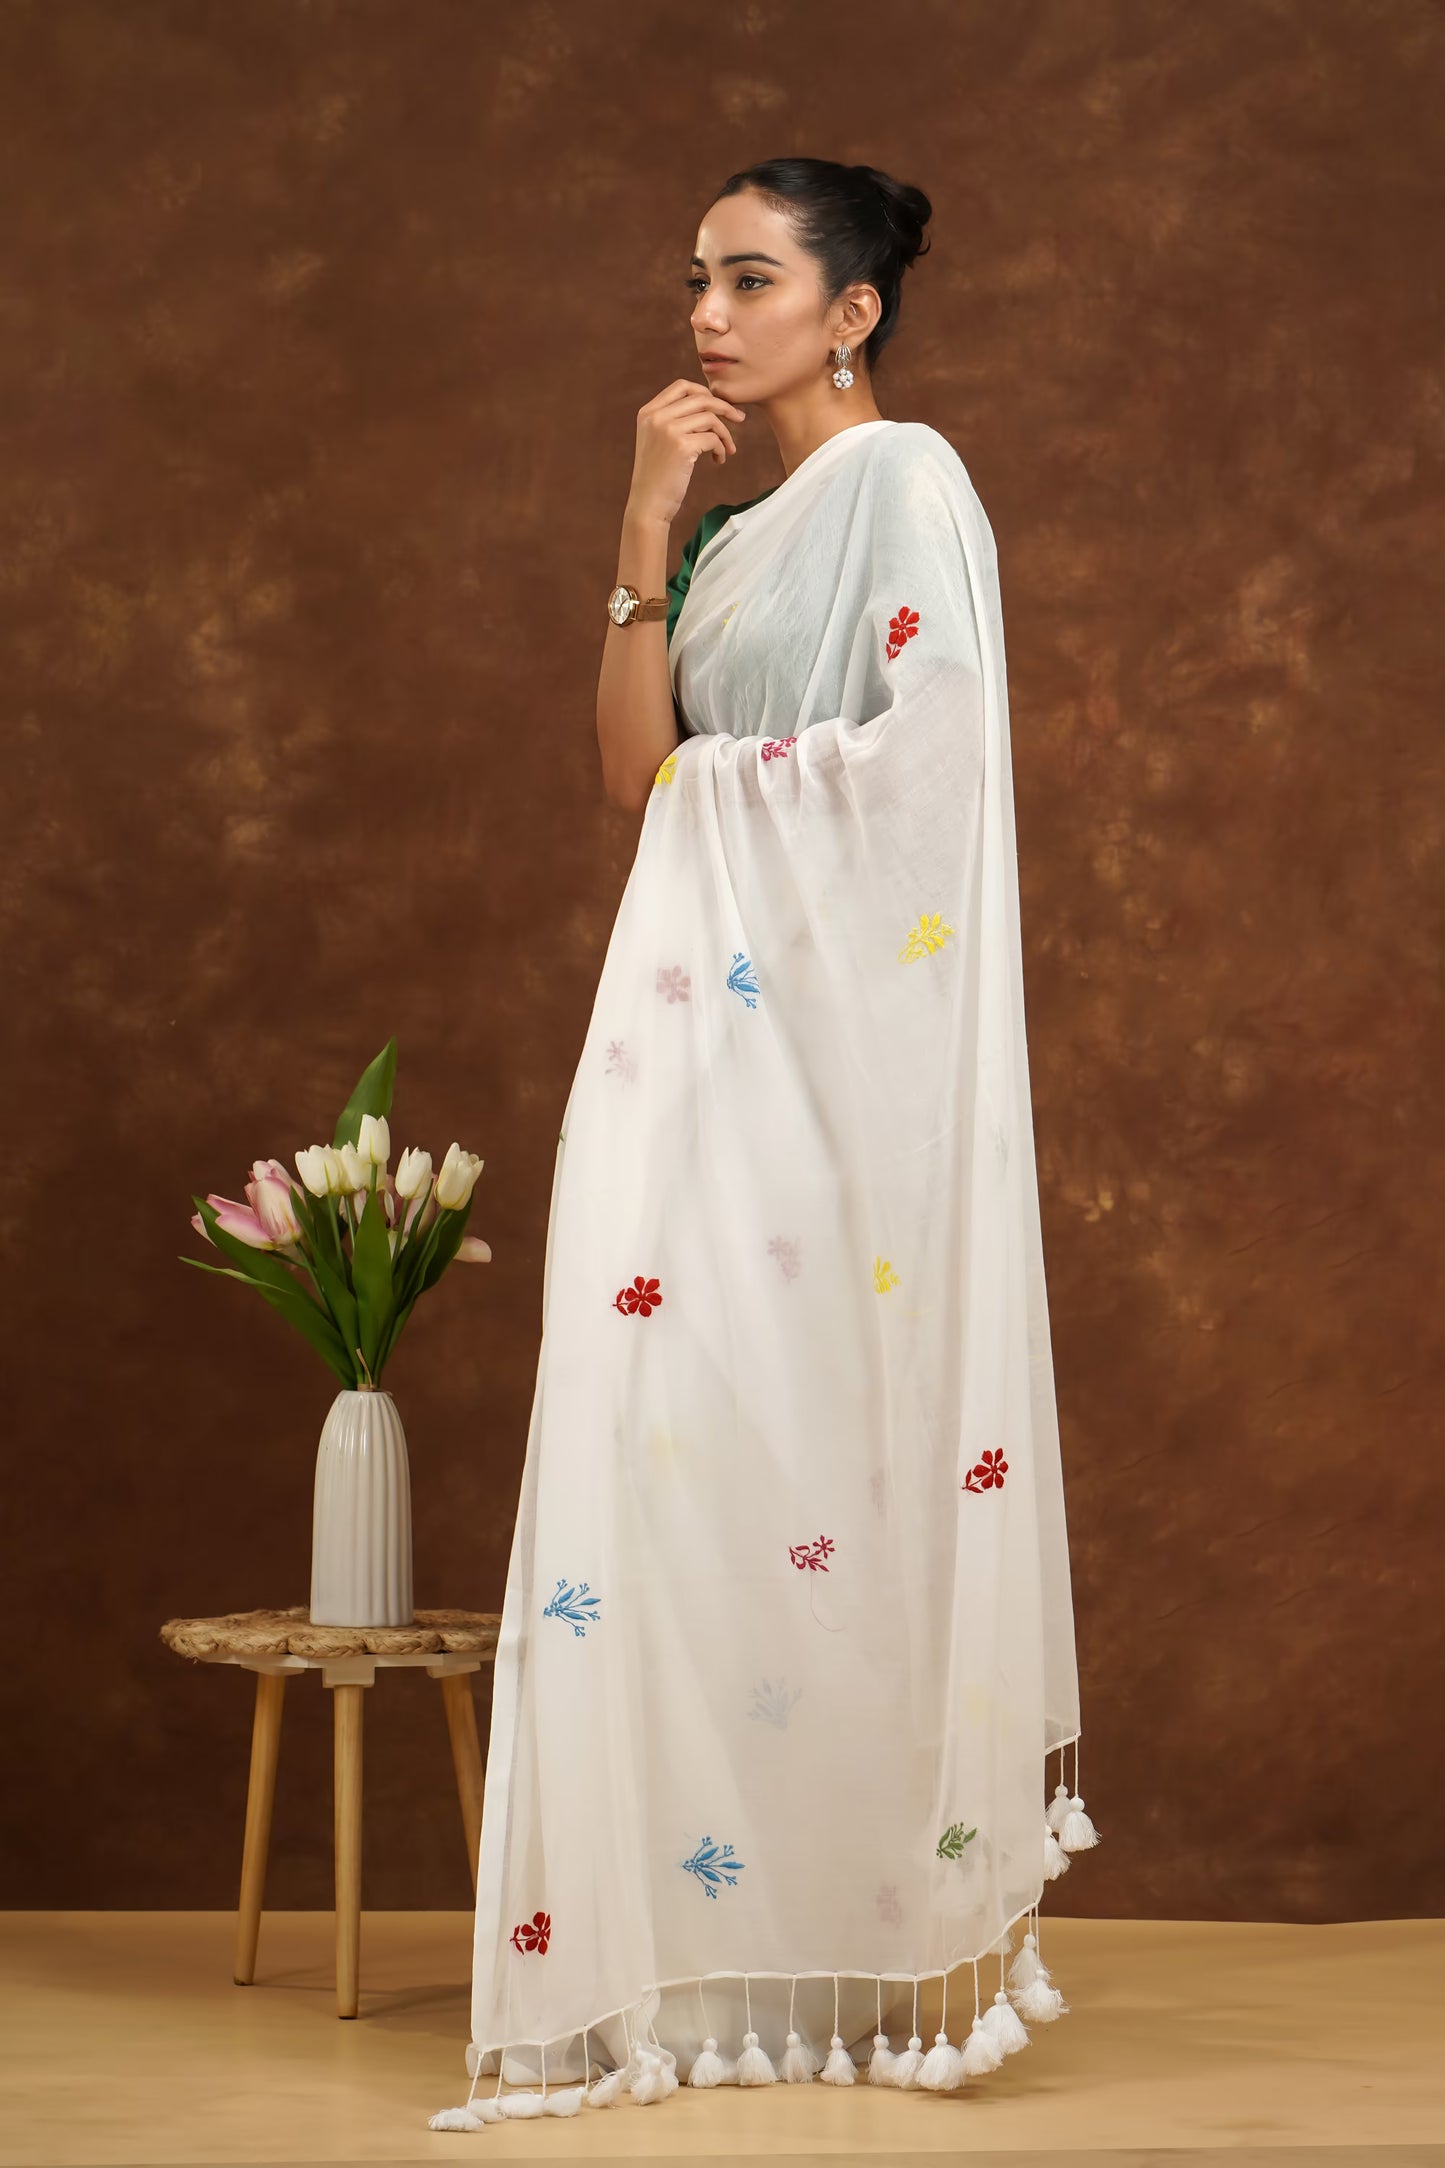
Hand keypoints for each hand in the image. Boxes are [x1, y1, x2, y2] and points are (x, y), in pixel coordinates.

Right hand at [626, 379, 747, 526]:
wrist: (648, 505)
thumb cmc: (657, 477)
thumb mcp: (657, 442)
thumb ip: (672, 421)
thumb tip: (706, 404)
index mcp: (648, 412)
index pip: (681, 386)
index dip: (704, 392)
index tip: (719, 406)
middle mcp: (656, 417)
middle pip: (700, 398)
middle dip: (724, 407)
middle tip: (739, 419)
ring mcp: (668, 430)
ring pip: (710, 418)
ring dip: (725, 433)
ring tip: (728, 449)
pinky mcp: (682, 446)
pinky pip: (713, 438)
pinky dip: (722, 448)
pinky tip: (719, 460)